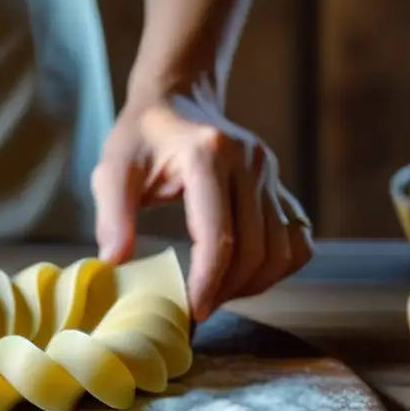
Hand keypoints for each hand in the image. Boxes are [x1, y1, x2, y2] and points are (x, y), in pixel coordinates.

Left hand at [92, 82, 312, 321]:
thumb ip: (112, 216)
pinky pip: (297, 240)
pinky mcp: (280, 186)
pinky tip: (243, 276)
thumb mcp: (113, 169)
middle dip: (227, 289)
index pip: (219, 236)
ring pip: (281, 250)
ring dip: (253, 284)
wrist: (176, 100)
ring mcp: (271, 174)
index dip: (207, 281)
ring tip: (217, 295)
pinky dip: (276, 267)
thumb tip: (114, 263)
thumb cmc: (141, 138)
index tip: (191, 310)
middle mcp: (250, 163)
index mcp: (209, 156)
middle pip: (254, 250)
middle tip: (197, 308)